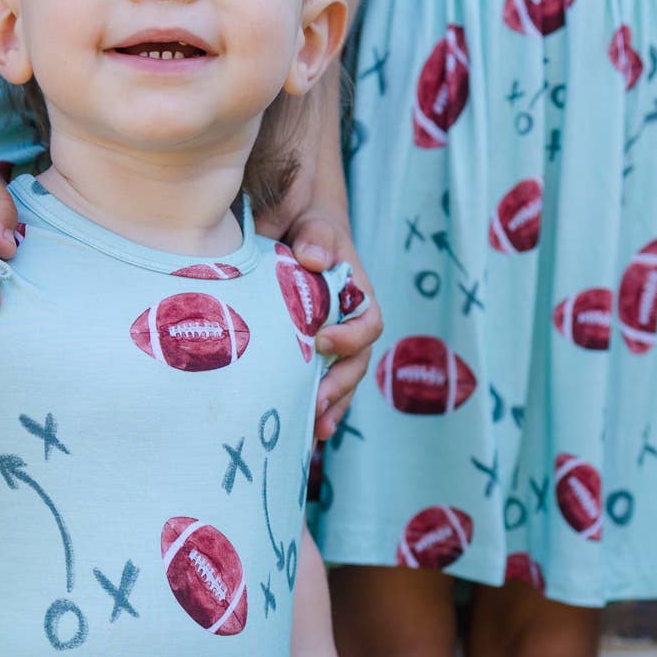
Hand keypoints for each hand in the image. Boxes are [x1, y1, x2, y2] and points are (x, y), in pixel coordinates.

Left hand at [259, 164, 382, 441]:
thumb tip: (312, 258)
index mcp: (357, 296)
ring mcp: (330, 341)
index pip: (368, 323)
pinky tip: (300, 432)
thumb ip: (316, 238)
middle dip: (338, 388)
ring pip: (338, 381)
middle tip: (315, 405)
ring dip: (329, 408)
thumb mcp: (314, 224)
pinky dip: (311, 407)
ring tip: (312, 432)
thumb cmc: (306, 227)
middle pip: (355, 364)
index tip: (323, 341)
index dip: (351, 337)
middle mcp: (348, 323)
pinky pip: (315, 383)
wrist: (288, 228)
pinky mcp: (306, 353)